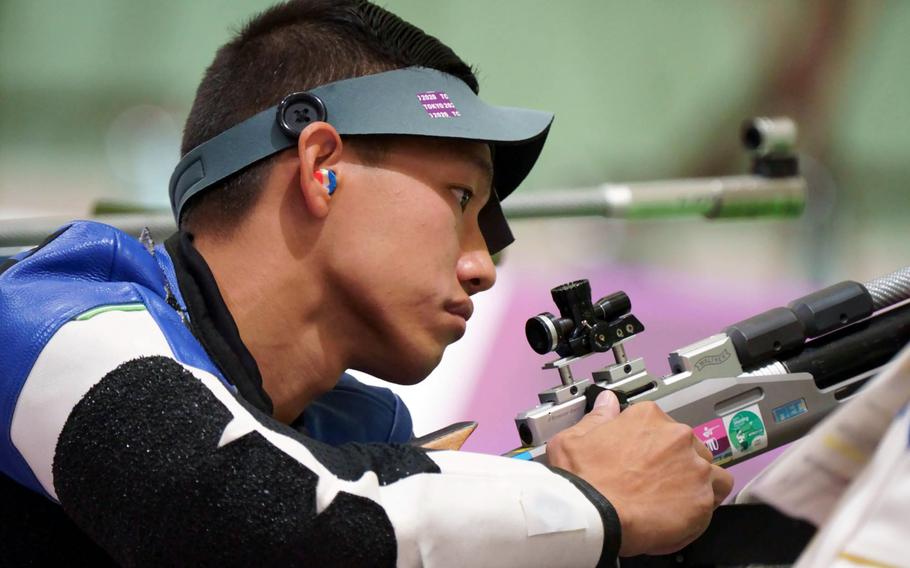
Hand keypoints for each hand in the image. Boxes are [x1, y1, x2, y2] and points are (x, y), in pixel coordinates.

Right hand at [547, 392, 733, 556]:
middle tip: (657, 483)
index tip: (646, 460)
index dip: (654, 446)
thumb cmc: (583, 482)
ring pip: (712, 472)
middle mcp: (676, 436)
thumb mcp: (574, 439)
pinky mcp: (703, 498)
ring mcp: (693, 466)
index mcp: (647, 417)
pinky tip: (680, 518)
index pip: (663, 425)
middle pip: (691, 447)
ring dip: (699, 484)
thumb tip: (606, 402)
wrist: (593, 516)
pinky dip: (701, 510)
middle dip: (678, 464)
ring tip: (676, 500)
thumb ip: (597, 417)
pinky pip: (714, 502)